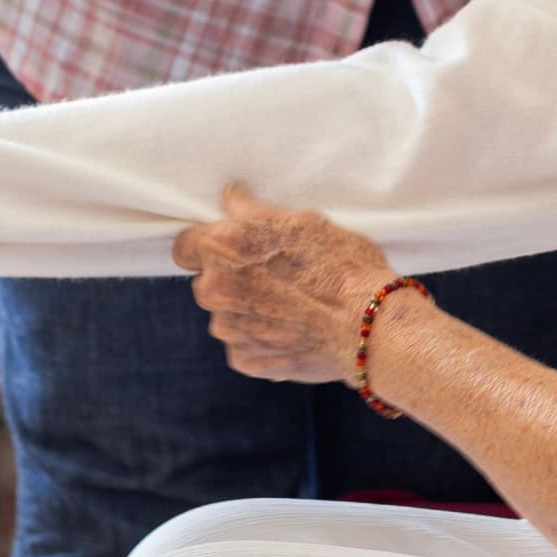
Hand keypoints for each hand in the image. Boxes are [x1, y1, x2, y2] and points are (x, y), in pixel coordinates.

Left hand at [173, 184, 396, 383]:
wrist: (370, 326)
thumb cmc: (343, 265)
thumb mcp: (304, 221)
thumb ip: (254, 212)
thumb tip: (231, 198)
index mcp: (223, 244)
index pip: (186, 243)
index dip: (207, 244)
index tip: (229, 247)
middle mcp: (214, 287)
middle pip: (208, 279)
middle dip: (231, 277)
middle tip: (273, 275)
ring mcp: (227, 327)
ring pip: (226, 313)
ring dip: (247, 309)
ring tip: (289, 305)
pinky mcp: (243, 359)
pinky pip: (243, 343)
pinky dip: (262, 337)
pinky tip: (292, 329)